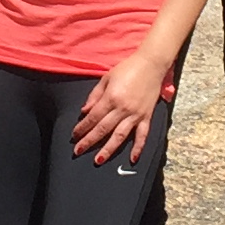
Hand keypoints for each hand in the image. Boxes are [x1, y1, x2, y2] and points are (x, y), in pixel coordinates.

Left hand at [69, 52, 163, 166]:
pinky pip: (142, 135)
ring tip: (98, 160)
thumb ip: (95, 96)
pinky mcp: (147, 117)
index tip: (74, 136)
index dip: (82, 127)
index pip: (93, 117)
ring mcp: (135, 114)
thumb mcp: (106, 78)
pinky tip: (132, 159)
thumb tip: (84, 111)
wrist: (151, 64)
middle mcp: (122, 109)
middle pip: (103, 129)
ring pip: (120, 136)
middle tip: (78, 151)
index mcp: (111, 98)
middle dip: (89, 141)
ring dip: (108, 149)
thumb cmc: (127, 69)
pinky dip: (138, 148)